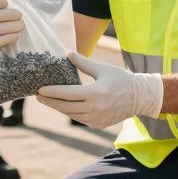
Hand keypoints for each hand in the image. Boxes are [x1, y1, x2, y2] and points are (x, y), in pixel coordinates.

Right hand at [0, 0, 22, 57]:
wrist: (13, 39)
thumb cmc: (13, 17)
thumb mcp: (11, 5)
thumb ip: (13, 0)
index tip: (6, 3)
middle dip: (3, 15)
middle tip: (19, 15)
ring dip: (6, 27)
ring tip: (20, 25)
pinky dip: (5, 39)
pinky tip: (16, 35)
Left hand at [36, 53, 163, 128]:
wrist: (139, 98)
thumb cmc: (121, 79)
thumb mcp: (103, 69)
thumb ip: (84, 63)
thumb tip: (68, 54)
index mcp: (96, 94)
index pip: (68, 94)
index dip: (52, 92)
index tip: (40, 90)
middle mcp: (95, 108)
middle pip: (66, 106)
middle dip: (50, 101)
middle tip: (38, 96)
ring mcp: (97, 119)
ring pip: (71, 114)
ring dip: (58, 107)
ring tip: (48, 100)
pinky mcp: (98, 124)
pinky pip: (79, 118)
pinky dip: (70, 112)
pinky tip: (63, 106)